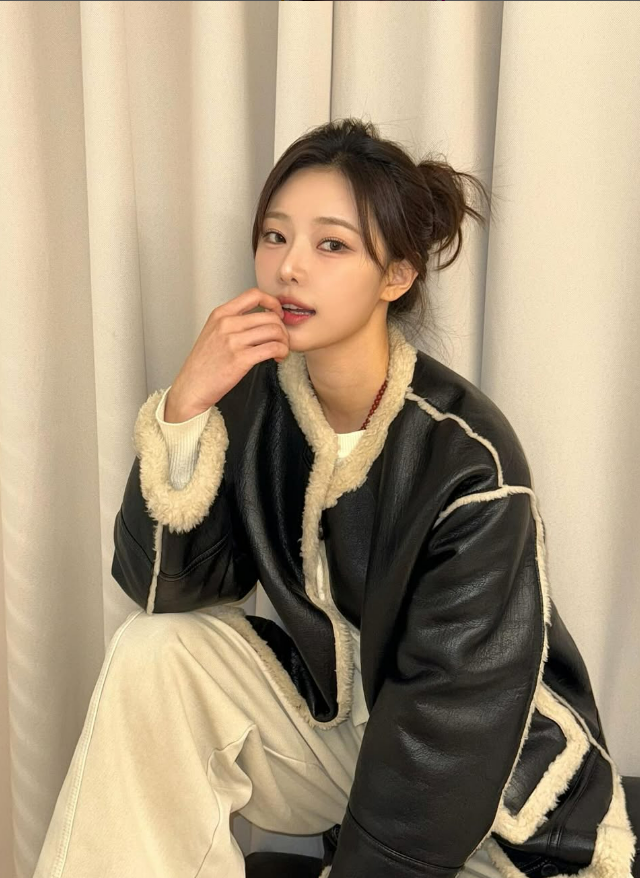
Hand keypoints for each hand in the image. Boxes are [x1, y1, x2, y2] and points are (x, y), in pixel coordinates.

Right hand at [164, 288, 288, 420]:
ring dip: (284, 341)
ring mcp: (233, 341)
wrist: (192, 387)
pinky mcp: (241, 359)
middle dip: (282, 329)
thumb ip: (233, 322)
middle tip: (281, 340)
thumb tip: (261, 318)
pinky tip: (277, 358)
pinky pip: (273, 348)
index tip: (277, 313)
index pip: (253, 294)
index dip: (272, 302)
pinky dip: (282, 352)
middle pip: (270, 316)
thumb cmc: (203, 364)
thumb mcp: (213, 332)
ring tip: (280, 350)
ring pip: (274, 331)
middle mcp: (227, 324)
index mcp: (220, 314)